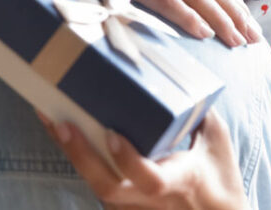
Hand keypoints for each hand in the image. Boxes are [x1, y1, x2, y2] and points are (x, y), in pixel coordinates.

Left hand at [40, 111, 247, 209]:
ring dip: (72, 154)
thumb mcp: (217, 143)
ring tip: (51, 117)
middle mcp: (151, 201)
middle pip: (107, 187)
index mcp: (179, 181)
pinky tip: (64, 133)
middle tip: (61, 122)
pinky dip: (79, 159)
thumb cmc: (219, 179)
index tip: (112, 134)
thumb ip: (198, 111)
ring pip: (96, 186)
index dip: (128, 160)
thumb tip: (178, 74)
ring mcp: (135, 209)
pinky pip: (96, 185)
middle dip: (80, 155)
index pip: (148, 179)